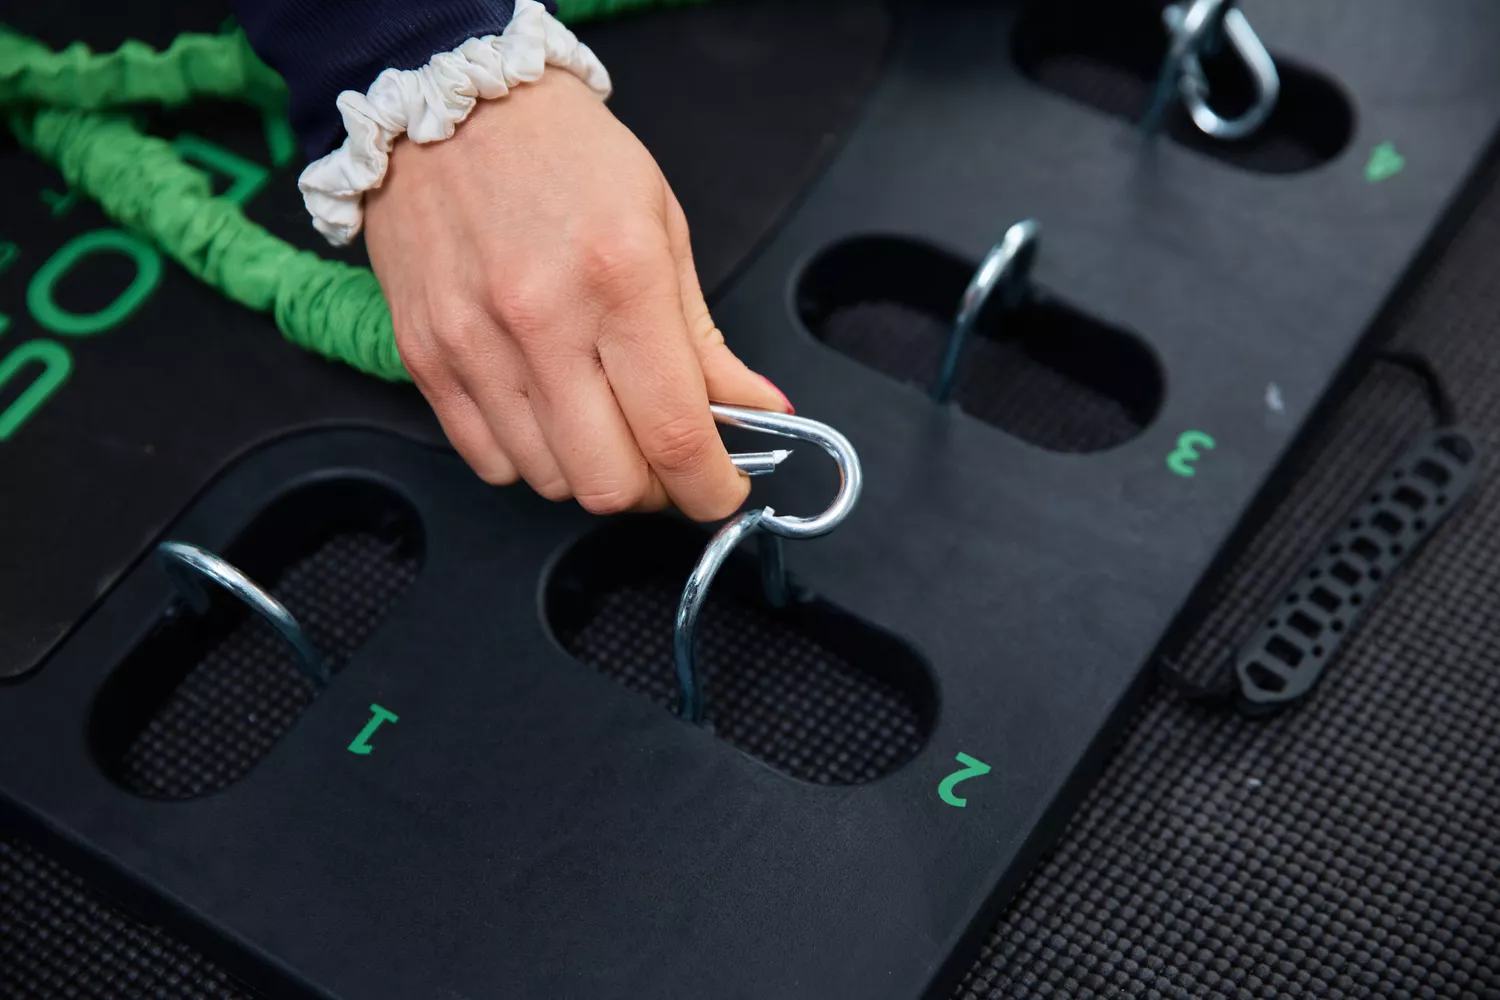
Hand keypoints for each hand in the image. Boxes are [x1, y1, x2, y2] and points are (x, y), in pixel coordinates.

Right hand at [365, 70, 791, 519]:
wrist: (446, 100)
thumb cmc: (564, 154)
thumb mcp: (663, 227)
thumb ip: (707, 341)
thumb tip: (759, 412)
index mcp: (620, 279)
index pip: (675, 435)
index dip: (710, 489)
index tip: (723, 492)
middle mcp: (541, 320)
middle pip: (608, 482)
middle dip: (654, 491)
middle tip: (666, 459)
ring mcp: (474, 346)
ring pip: (549, 482)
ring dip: (592, 472)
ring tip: (604, 420)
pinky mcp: (426, 359)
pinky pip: (488, 461)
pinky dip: (531, 459)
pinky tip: (549, 412)